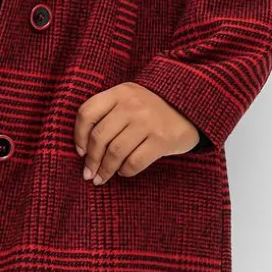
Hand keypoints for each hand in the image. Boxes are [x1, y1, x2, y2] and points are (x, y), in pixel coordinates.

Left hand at [73, 82, 199, 183]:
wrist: (192, 107)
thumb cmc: (153, 108)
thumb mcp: (131, 99)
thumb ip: (109, 114)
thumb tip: (85, 149)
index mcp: (120, 93)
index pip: (87, 113)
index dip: (79, 135)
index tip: (80, 151)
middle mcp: (132, 105)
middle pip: (100, 137)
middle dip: (91, 160)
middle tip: (88, 173)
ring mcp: (148, 122)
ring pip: (115, 152)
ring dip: (105, 170)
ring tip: (101, 178)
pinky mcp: (162, 140)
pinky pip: (134, 162)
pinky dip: (125, 171)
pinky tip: (123, 172)